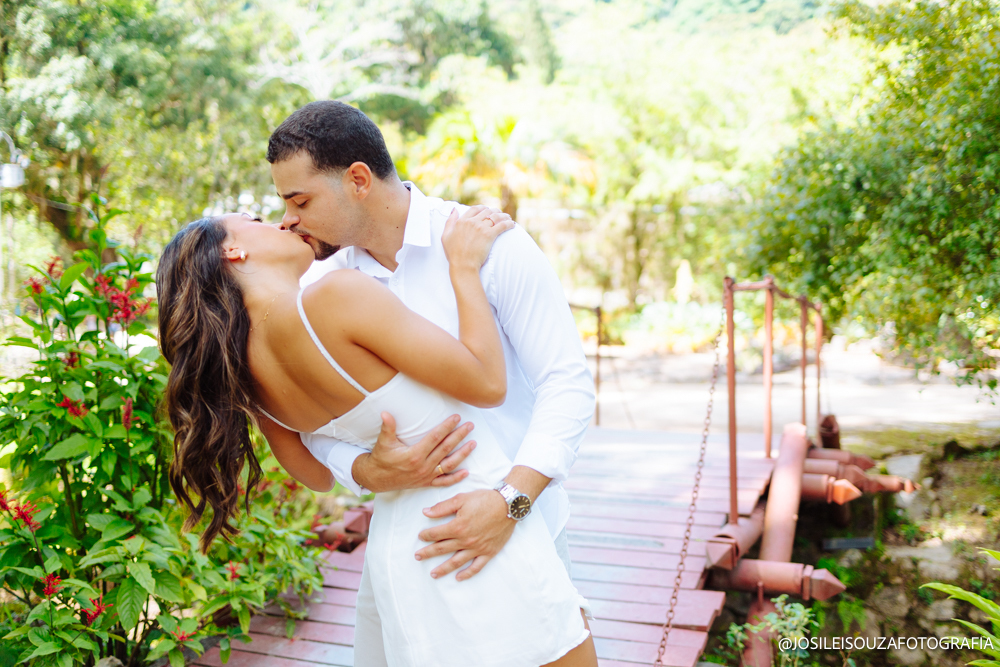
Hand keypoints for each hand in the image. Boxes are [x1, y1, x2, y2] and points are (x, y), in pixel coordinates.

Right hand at [352, 412, 476, 492]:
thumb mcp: (383, 442)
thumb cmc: (380, 458)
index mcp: (414, 454)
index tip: (456, 417)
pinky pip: (444, 482)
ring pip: (449, 465)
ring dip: (462, 454)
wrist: (376, 479)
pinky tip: (466, 472)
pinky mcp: (426, 483)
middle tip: (470, 426)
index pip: (435, 437)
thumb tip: (385, 413)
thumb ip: (387, 427)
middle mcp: (423, 466)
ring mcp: (426, 476)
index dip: (447, 426)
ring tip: (473, 444)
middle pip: (445, 448)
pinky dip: (456, 478)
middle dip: (459, 436)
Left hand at [415, 489, 514, 580]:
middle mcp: (465, 540)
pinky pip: (476, 567)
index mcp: (457, 527)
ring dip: (443, 569)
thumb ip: (442, 507)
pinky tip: (458, 577)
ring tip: (433, 574)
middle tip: (418, 557)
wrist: (508, 505)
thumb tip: (426, 512)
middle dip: (428, 553)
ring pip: (456, 562)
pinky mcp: (488, 553)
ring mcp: (477, 548)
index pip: (436, 534)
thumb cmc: (485, 500)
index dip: (426, 535)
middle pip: (442, 549)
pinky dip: (467, 573)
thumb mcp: (461, 499)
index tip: (420, 536)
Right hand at [441, 205, 513, 270]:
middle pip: (487, 211)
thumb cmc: (453, 254)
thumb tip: (455, 210)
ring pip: (496, 216)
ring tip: (508, 218)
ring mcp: (481, 228)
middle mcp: (472, 222)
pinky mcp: (490, 235)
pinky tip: (512, 225)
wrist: (463, 265)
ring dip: (504, 216)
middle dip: (495, 212)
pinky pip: (502, 225)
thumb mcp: (445, 236)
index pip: (475, 209)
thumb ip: (450, 221)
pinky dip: (508, 223)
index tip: (487, 210)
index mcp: (462, 221)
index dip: (483, 208)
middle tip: (500, 215)